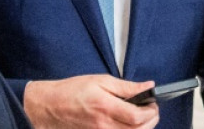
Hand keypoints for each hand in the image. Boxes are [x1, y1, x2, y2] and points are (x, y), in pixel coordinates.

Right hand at [23, 75, 158, 128]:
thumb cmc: (73, 91)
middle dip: (151, 121)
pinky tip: (130, 125)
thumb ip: (127, 86)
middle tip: (152, 111)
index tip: (153, 103)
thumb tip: (148, 87)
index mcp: (106, 107)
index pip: (137, 116)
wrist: (50, 106)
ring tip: (142, 117)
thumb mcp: (100, 81)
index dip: (151, 111)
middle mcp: (104, 126)